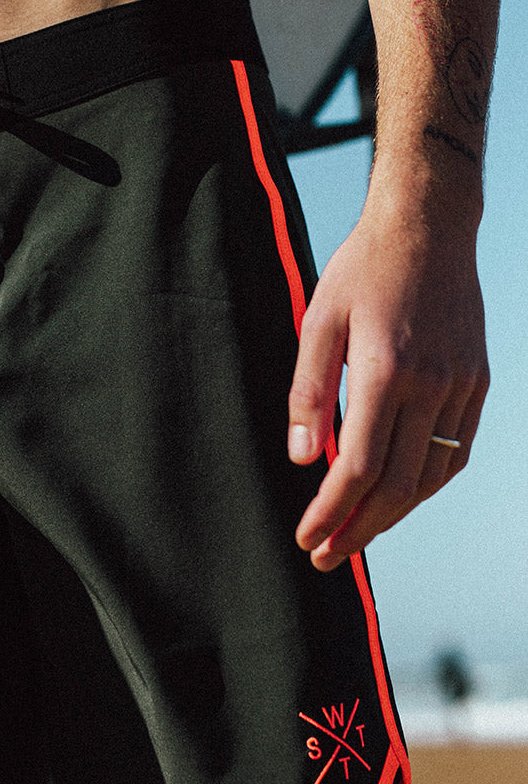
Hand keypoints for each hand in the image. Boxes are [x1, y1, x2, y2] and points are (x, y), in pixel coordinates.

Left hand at [287, 207, 488, 570]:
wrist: (428, 228)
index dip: (332, 510)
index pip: (360, 467)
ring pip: (433, 476)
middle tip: (326, 555)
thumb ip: (309, 393)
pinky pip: (456, 451)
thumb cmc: (362, 270)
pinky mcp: (479, 381)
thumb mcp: (318, 321)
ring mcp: (462, 385)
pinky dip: (427, 483)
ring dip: (394, 515)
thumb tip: (305, 460)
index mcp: (387, 371)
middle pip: (399, 485)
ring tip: (356, 533)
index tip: (308, 536)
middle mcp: (432, 385)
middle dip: (359, 529)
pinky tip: (399, 496)